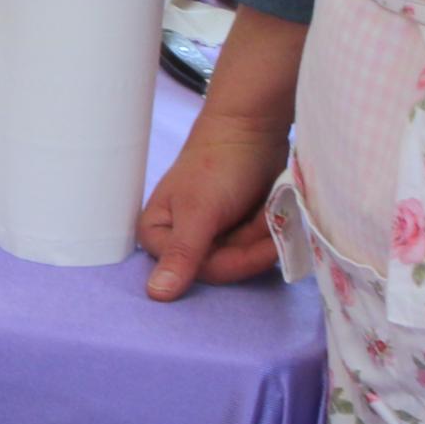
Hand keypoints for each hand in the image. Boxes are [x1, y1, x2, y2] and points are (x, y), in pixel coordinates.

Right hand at [138, 102, 290, 299]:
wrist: (252, 128)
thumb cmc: (219, 164)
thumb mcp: (200, 211)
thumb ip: (182, 254)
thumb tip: (155, 296)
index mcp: (157, 234)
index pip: (200, 271)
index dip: (234, 258)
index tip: (258, 236)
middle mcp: (179, 239)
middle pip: (224, 267)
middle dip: (251, 244)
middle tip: (266, 217)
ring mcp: (207, 235)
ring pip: (243, 259)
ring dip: (262, 237)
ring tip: (267, 208)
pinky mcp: (231, 230)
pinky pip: (253, 248)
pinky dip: (267, 233)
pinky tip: (269, 211)